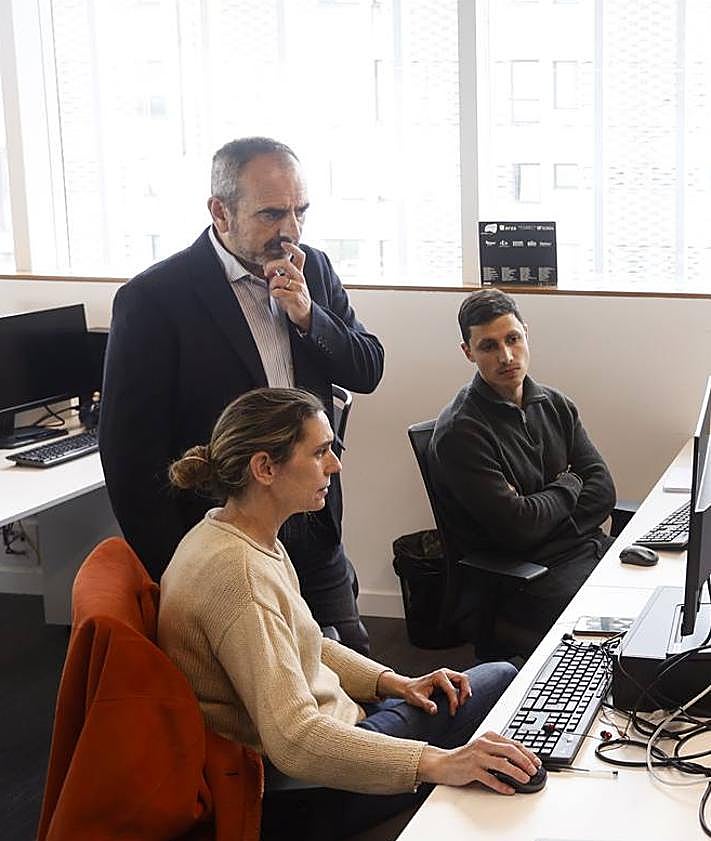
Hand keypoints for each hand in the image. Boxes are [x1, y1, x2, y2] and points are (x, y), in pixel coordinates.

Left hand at [264, 242, 311, 331]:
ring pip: (280, 279)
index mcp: (298, 273)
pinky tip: (275, 295)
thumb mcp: (287, 284)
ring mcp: (299, 288)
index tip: (283, 244)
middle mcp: (300, 278)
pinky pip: (280, 291)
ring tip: (272, 289)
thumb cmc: (293, 297)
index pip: (300, 256)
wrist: (305, 314)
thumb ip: (278, 275)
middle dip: (272, 265)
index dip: (292, 248)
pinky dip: (274, 292)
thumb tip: (268, 269)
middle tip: (266, 271)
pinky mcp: (296, 298)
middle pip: (286, 264)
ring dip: (272, 284)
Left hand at [377, 668, 471, 716]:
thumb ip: (425, 704)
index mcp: (438, 676)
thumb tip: (434, 710)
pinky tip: (460, 699)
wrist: (409, 688)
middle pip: (463, 679)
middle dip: (465, 692)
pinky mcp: (449, 680)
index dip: (454, 702)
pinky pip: (461, 682)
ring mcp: (447, 675)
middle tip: (461, 705)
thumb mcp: (417, 699)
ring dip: (466, 691)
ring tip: (462, 703)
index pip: (452, 689)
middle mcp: (444, 673)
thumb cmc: (413, 692)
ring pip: (464, 679)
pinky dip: (464, 690)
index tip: (452, 712)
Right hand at [417, 731, 540, 793]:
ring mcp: (477, 756)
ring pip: (502, 763)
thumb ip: (499, 751)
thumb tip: (522, 761)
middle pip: (510, 750)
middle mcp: (483, 744)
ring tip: (525, 779)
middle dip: (525, 761)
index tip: (536, 762)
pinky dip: (501, 785)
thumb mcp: (484, 748)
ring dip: (516, 772)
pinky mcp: (471, 769)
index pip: (513, 743)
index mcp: (488, 736)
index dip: (527, 753)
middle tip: (534, 770)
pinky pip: (490, 779)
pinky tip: (509, 789)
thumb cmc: (466, 757)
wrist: (444, 763)